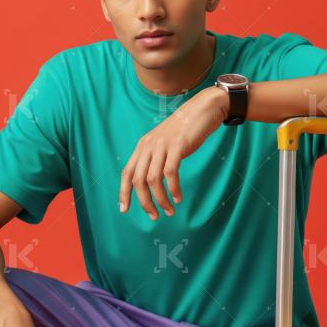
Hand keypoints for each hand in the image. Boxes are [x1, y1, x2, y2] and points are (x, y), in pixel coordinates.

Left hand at [119, 86, 227, 219]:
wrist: (202, 109)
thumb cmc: (185, 130)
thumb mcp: (164, 143)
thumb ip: (156, 158)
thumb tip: (151, 181)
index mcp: (143, 146)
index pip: (126, 172)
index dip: (124, 192)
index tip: (124, 209)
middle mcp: (148, 146)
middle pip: (138, 180)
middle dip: (144, 202)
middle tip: (154, 216)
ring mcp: (162, 145)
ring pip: (153, 179)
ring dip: (160, 199)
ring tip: (169, 211)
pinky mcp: (178, 146)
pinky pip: (170, 172)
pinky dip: (173, 189)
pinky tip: (178, 198)